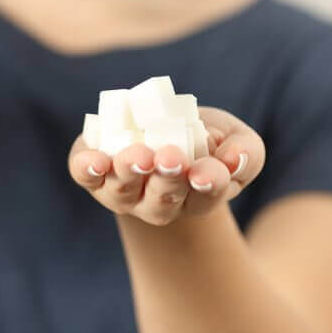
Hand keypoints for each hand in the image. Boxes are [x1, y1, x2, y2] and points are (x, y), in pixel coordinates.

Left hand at [68, 107, 264, 225]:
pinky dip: (87, 168)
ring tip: (137, 155)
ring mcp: (122, 193)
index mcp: (197, 198)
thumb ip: (245, 152)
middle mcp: (157, 204)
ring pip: (124, 191)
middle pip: (163, 200)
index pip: (206, 195)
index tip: (205, 172)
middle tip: (170, 158)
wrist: (158, 128)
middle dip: (166, 179)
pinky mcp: (93, 175)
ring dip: (129, 172)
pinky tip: (92, 160)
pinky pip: (86, 177)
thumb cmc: (203, 140)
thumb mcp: (234, 139)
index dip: (207, 183)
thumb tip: (235, 159)